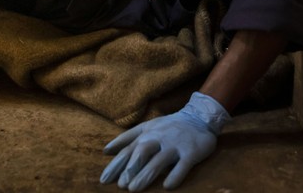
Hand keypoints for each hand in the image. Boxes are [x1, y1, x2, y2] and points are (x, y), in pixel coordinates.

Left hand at [99, 92, 229, 190]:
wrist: (198, 117)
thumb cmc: (168, 126)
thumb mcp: (146, 127)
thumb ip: (126, 138)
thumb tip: (105, 151)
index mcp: (146, 134)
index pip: (128, 150)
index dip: (115, 165)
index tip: (104, 180)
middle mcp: (158, 138)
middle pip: (141, 153)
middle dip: (130, 169)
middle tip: (121, 186)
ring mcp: (175, 145)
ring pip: (159, 160)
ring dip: (146, 174)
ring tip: (134, 189)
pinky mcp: (191, 152)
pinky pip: (183, 165)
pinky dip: (175, 175)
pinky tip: (167, 186)